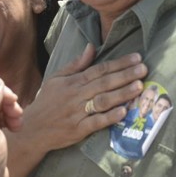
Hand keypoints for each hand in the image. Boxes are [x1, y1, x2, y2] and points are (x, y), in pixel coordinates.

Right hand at [21, 43, 147, 152]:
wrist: (32, 128)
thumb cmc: (46, 102)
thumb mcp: (56, 78)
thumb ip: (76, 64)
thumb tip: (91, 47)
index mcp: (73, 81)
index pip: (99, 69)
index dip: (119, 63)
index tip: (136, 57)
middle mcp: (76, 95)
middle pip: (104, 83)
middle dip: (125, 75)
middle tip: (144, 69)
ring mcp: (78, 113)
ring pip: (103, 101)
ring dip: (122, 94)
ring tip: (139, 87)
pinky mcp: (78, 129)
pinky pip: (96, 122)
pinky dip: (109, 117)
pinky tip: (123, 112)